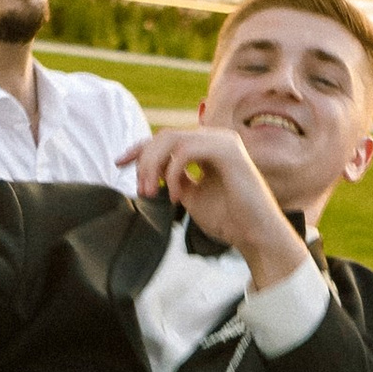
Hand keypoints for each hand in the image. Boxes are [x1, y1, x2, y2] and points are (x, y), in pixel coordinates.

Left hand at [118, 123, 305, 285]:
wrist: (254, 235)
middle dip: (144, 160)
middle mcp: (215, 138)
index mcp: (207, 146)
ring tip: (150, 193)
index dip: (139, 149)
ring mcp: (223, 141)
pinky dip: (172, 172)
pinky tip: (174, 195)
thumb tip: (149, 172)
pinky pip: (186, 151)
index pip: (166, 139)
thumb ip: (172, 179)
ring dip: (154, 166)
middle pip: (165, 136)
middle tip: (140, 190)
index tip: (118, 163)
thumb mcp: (190, 196)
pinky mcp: (228, 151)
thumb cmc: (228, 219)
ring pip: (172, 139)